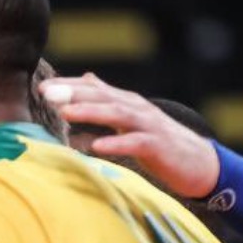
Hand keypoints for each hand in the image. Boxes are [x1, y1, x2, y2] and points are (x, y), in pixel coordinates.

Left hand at [41, 74, 220, 198]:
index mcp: (127, 102)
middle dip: (74, 94)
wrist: (200, 164)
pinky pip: (135, 143)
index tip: (42, 88)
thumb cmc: (159, 142)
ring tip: (66, 113)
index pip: (95, 89)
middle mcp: (137, 109)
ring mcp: (149, 126)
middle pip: (103, 97)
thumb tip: (86, 78)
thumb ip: (108, 99)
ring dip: (90, 112)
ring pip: (117, 114)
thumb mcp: (130, 117)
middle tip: (48, 95)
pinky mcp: (159, 146)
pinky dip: (116, 143)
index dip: (70, 87)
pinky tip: (96, 147)